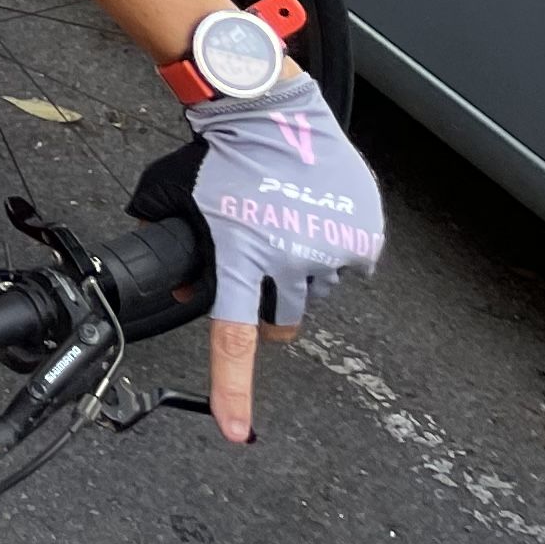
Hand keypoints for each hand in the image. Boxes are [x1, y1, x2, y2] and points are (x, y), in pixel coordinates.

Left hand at [187, 72, 383, 439]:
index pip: (234, 336)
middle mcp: (289, 260)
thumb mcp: (187, 202)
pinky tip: (314, 217)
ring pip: (316, 293)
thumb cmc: (225, 154)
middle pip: (282, 319)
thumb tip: (182, 288)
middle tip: (263, 267)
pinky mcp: (363, 239)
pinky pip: (349, 266)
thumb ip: (181, 249)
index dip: (233, 388)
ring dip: (302, 275)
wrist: (273, 113)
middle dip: (271, 306)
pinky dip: (333, 252)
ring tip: (286, 225)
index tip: (236, 431)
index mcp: (242, 256)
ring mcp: (330, 250)